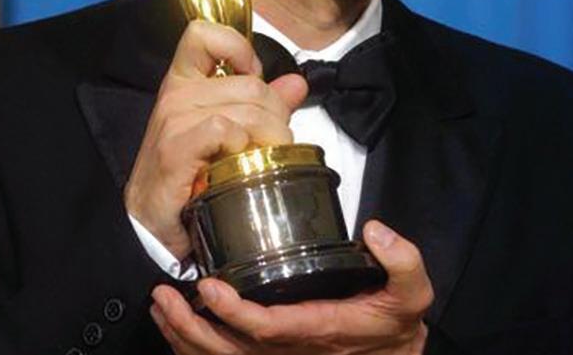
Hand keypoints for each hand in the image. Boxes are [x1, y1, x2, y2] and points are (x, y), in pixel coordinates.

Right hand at [124, 20, 307, 258]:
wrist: (151, 220)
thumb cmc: (188, 171)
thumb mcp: (226, 129)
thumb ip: (262, 103)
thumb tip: (296, 83)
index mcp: (184, 80)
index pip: (204, 33)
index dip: (237, 46)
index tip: (251, 75)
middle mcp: (176, 93)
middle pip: (250, 84)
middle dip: (276, 115)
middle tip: (274, 141)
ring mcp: (173, 119)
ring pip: (245, 110)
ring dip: (268, 137)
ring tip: (264, 157)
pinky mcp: (175, 148)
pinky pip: (223, 129)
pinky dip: (241, 144)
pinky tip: (238, 162)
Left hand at [150, 220, 433, 354]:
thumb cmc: (395, 320)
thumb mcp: (412, 291)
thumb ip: (402, 260)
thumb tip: (375, 230)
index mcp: (320, 329)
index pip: (267, 326)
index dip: (233, 310)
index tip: (208, 284)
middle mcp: (292, 351)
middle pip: (230, 351)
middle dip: (191, 326)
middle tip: (163, 295)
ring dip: (185, 338)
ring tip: (160, 307)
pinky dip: (196, 349)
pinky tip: (177, 329)